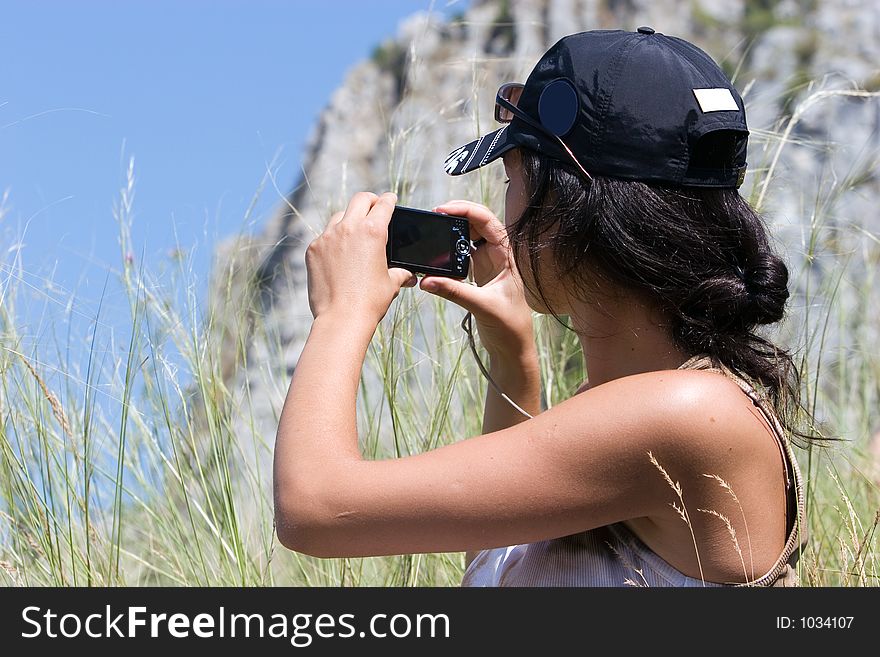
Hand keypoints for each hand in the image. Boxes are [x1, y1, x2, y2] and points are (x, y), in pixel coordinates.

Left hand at [305, 192, 416, 323]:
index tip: (390, 199)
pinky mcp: (313, 250)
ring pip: (339, 217)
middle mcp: (349, 228)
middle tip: (373, 206)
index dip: (389, 200)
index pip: (384, 204)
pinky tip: (338, 254)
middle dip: (369, 201)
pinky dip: (333, 241)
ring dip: (349, 219)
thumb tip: (410, 275)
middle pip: (359, 200)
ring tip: (354, 232)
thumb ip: (401, 273)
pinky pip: (324, 237)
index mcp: (373, 231)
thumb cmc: (370, 301)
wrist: (342, 318)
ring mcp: (327, 237)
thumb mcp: (391, 284)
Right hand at [420, 200, 534, 355]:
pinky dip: (448, 250)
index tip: (442, 210)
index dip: (465, 210)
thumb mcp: (483, 306)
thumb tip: (426, 281)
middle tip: (434, 215)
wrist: (513, 347)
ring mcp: (487, 262)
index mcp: (506, 255)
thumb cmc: (510, 326)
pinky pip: (460, 253)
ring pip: (467, 236)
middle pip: (476, 222)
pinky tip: (436, 251)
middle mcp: (498, 254)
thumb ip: (454, 292)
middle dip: (456, 214)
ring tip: (433, 228)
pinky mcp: (478, 273)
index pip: (487, 221)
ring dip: (451, 230)